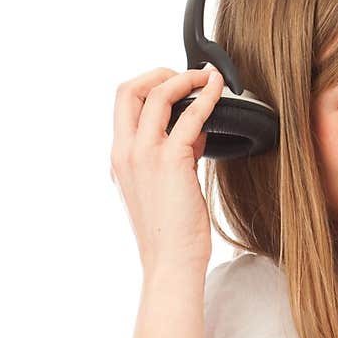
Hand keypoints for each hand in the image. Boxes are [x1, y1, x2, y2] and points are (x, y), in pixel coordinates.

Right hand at [109, 65, 223, 278]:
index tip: (175, 91)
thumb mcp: (164, 189)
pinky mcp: (170, 161)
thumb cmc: (172, 235)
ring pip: (158, 94)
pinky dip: (206, 97)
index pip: (123, 106)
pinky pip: (190, 115)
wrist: (171, 264)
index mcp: (119, 159)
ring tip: (208, 78)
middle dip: (158, 73)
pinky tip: (219, 90)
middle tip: (186, 76)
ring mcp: (144, 155)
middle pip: (129, 89)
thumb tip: (196, 130)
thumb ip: (173, 156)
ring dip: (185, 78)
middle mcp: (125, 152)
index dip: (148, 89)